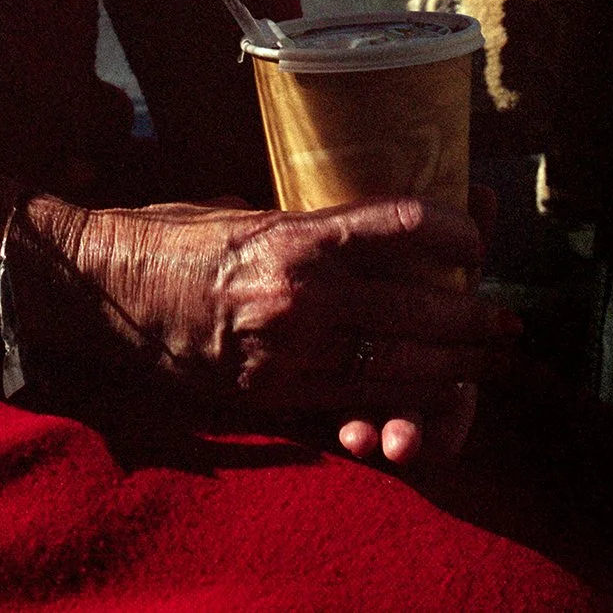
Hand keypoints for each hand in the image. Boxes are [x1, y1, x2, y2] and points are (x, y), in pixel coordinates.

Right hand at [13, 190, 510, 463]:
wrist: (104, 289)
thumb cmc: (176, 234)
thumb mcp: (249, 208)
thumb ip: (313, 222)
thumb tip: (376, 220)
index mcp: (294, 234)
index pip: (401, 224)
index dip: (456, 230)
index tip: (479, 238)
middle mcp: (299, 296)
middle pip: (416, 307)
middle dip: (473, 319)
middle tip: (508, 322)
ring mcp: (286, 354)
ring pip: (397, 367)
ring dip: (454, 370)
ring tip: (487, 366)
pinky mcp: (270, 397)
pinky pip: (352, 405)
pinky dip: (399, 404)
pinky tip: (428, 403)